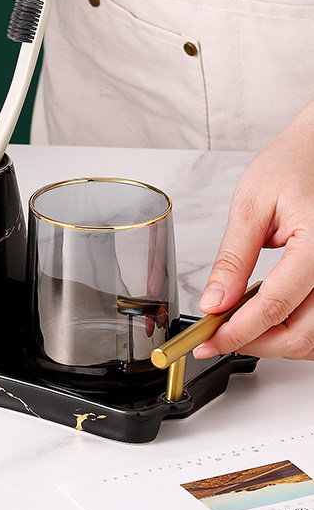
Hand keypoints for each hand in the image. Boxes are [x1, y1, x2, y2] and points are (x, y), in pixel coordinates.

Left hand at [193, 101, 313, 360]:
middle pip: (301, 335)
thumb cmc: (294, 165)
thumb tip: (214, 302)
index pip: (276, 306)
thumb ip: (233, 258)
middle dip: (255, 344)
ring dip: (276, 343)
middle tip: (215, 339)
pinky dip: (295, 331)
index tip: (207, 341)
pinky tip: (268, 321)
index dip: (237, 331)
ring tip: (237, 329)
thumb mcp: (251, 205)